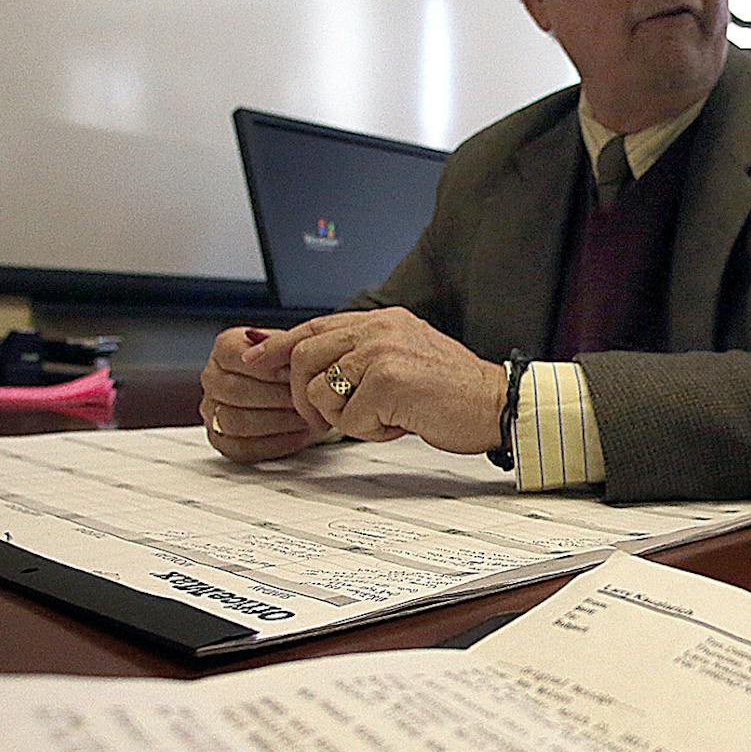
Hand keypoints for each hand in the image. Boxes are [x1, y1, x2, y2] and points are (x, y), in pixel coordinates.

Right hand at [199, 325, 318, 463]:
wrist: (311, 392)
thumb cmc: (300, 369)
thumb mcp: (298, 347)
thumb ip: (282, 344)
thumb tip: (263, 348)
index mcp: (225, 348)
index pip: (236, 357)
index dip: (268, 369)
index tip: (293, 375)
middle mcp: (213, 377)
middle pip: (234, 391)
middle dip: (276, 398)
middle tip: (304, 400)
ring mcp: (213, 411)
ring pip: (235, 421)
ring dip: (276, 422)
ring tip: (304, 418)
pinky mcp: (222, 441)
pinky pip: (242, 448)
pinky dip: (274, 444)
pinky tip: (298, 435)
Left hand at [271, 308, 507, 454]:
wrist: (495, 404)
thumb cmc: (453, 393)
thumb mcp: (403, 359)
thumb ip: (363, 356)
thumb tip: (315, 370)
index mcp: (382, 320)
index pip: (314, 327)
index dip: (279, 346)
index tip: (254, 361)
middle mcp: (379, 329)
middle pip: (304, 358)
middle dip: (305, 398)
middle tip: (329, 418)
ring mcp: (382, 352)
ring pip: (321, 392)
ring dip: (343, 419)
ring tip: (380, 418)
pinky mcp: (387, 382)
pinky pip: (349, 419)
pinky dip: (370, 432)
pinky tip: (399, 424)